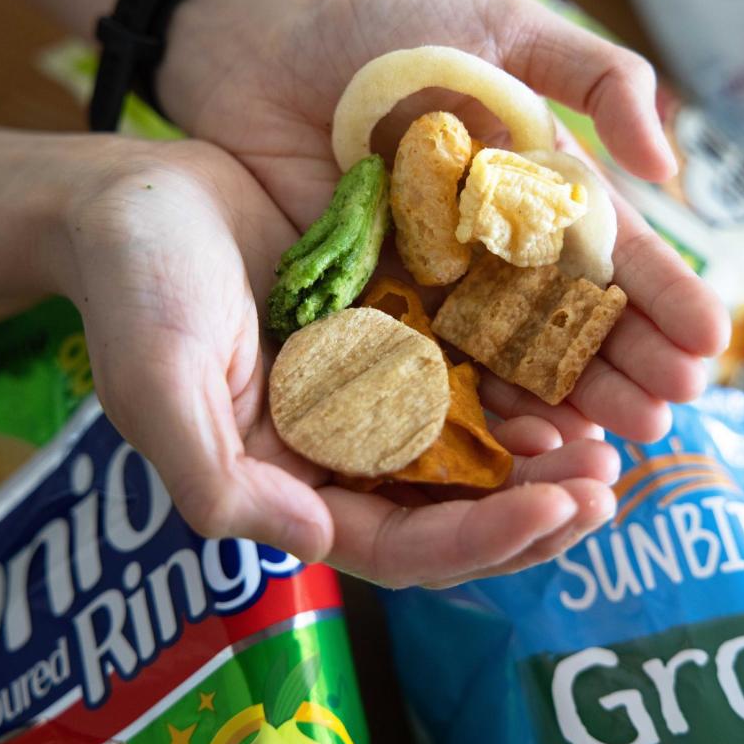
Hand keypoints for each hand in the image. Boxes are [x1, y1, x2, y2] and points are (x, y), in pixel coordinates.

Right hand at [57, 138, 620, 586]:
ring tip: (610, 438)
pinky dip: (524, 381)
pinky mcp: (398, 332)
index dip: (481, 541)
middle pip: (456, 512)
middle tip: (604, 485)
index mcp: (291, 486)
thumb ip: (220, 481)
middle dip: (534, 510)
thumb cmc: (133, 288)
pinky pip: (475, 371)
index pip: (400, 547)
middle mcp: (343, 453)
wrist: (138, 196)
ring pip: (478, 451)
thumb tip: (315, 547)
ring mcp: (376, 393)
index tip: (555, 510)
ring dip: (545, 454)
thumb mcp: (158, 384)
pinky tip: (572, 370)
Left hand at [159, 0, 730, 444]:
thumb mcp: (502, 31)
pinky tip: (526, 435)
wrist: (267, 57)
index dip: (662, 297)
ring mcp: (441, 290)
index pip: (614, 253)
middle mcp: (499, 252)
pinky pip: (438, 368)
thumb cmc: (385, 33)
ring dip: (572, 399)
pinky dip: (482, 404)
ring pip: (518, 356)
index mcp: (539, 191)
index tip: (711, 342)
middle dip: (629, 365)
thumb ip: (594, 77)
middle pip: (575, 318)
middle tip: (673, 408)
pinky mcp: (380, 313)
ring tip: (618, 438)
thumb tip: (669, 163)